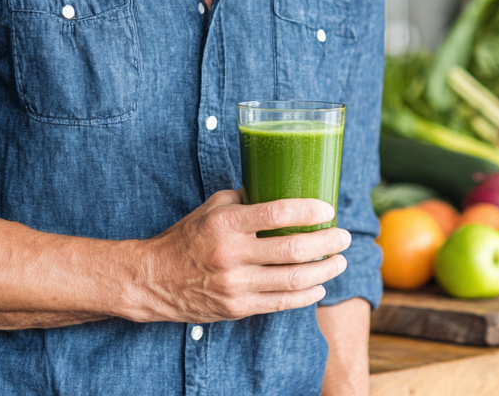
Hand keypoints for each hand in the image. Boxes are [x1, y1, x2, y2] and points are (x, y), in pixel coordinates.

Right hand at [126, 189, 349, 323]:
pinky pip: (281, 303)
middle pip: (292, 249)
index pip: (276, 213)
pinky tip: (319, 284)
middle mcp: (231, 253)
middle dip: (326, 243)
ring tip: (339, 261)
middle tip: (343, 236)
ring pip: (292, 280)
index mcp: (226, 222)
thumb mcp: (211, 208)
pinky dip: (306, 294)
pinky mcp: (237, 308)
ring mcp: (235, 285)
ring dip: (324, 270)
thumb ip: (243, 199)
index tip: (327, 208)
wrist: (155, 278)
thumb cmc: (187, 237)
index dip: (308, 211)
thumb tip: (279, 189)